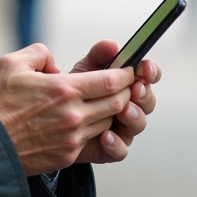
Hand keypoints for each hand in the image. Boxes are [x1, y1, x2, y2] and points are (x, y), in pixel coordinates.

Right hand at [0, 43, 136, 175]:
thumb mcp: (11, 64)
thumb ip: (39, 53)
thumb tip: (53, 62)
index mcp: (64, 90)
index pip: (111, 81)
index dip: (125, 74)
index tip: (128, 69)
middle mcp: (74, 115)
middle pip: (118, 103)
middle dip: (126, 92)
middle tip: (124, 84)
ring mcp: (73, 138)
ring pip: (109, 122)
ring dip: (112, 111)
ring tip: (106, 101)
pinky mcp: (68, 155)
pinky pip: (93, 140)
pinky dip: (97, 129)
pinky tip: (88, 120)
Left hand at [69, 41, 160, 164]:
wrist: (46, 118)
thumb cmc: (68, 91)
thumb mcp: (82, 70)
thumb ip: (98, 56)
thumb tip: (112, 45)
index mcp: (125, 83)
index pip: (148, 75)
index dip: (151, 71)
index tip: (145, 68)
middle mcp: (128, 105)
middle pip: (148, 100)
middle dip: (143, 94)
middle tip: (134, 89)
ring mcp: (120, 127)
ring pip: (138, 124)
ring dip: (134, 116)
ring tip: (123, 111)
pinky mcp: (109, 148)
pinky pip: (120, 150)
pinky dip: (116, 144)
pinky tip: (105, 136)